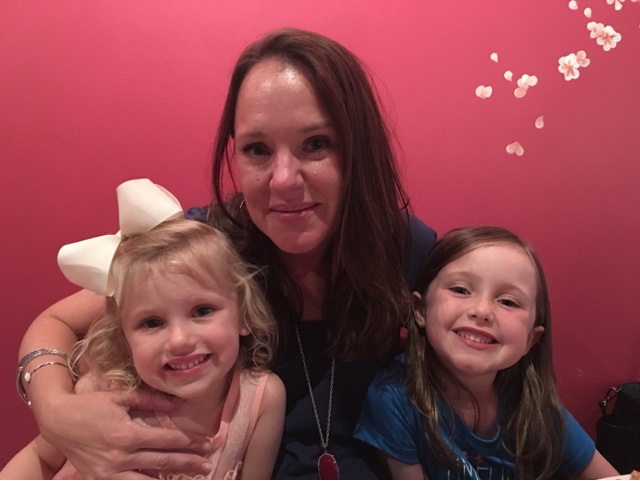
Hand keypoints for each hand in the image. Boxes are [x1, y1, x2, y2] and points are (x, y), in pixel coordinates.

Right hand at [36, 389, 212, 478]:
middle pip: (163, 462)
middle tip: (208, 464)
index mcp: (128, 434)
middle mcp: (121, 456)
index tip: (206, 444)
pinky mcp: (100, 480)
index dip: (189, 442)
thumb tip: (178, 402)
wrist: (58, 421)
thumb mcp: (121, 396)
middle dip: (188, 463)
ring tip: (192, 478)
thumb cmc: (91, 405)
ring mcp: (110, 472)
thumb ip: (151, 400)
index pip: (167, 441)